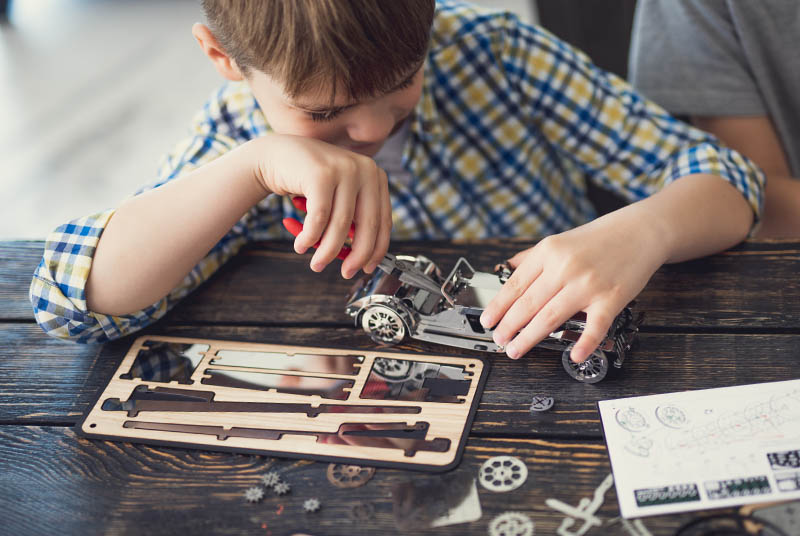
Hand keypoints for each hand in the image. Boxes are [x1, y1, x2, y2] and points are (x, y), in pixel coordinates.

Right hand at [250, 134, 391, 277]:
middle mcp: (365, 169)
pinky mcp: (321, 174)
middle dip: (357, 255)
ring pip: (341, 225)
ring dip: (327, 250)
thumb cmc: (309, 182)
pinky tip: (301, 245)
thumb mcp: (340, 197)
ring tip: (316, 264)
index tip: (367, 268)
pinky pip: (319, 218)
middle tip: (346, 273)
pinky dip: (310, 237)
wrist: (276, 155)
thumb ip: (354, 220)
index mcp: (376, 176)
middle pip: (368, 225)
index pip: (383, 221)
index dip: (377, 249)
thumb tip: (363, 258)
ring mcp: (344, 169)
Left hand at [479, 214, 664, 362]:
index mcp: (549, 252)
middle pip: (528, 304)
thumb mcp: (559, 241)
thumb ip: (532, 258)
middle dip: (509, 326)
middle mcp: (565, 267)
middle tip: (500, 340)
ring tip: (516, 349)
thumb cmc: (598, 239)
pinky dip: (584, 342)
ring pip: (550, 317)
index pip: (515, 285)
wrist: (640, 231)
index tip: (488, 321)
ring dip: (529, 337)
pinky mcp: (611, 298)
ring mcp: (588, 284)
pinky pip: (594, 325)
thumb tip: (506, 272)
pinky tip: (574, 355)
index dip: (498, 306)